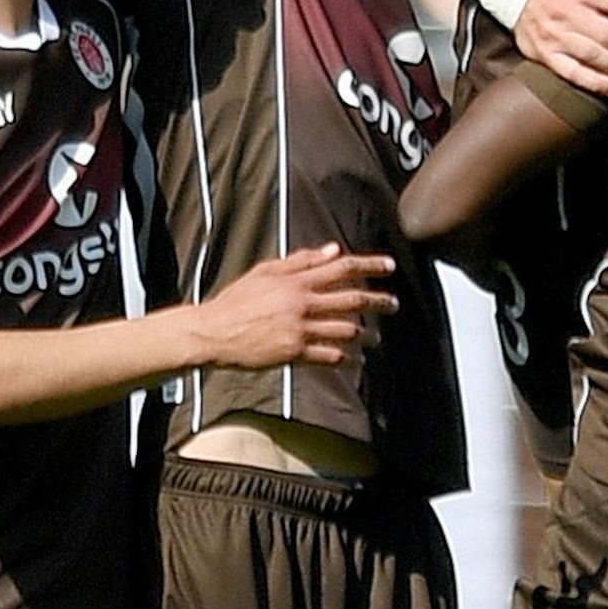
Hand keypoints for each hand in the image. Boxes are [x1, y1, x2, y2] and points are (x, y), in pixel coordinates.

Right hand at [196, 243, 395, 369]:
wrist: (213, 332)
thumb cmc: (238, 299)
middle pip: (351, 298)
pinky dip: (344, 356)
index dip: (370, 265)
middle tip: (394, 304)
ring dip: (365, 333)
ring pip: (345, 329)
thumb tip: (334, 250)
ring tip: (375, 337)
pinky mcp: (292, 352)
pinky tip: (352, 358)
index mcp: (296, 280)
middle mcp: (302, 303)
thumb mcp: (266, 271)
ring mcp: (298, 329)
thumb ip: (301, 260)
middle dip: (378, 301)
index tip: (390, 266)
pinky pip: (328, 355)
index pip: (342, 267)